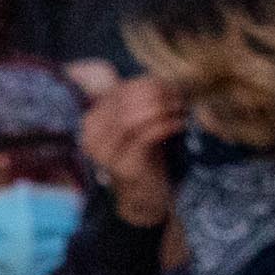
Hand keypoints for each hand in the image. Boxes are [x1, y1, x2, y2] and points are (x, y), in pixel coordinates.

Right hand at [82, 72, 178, 229]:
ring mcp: (105, 153)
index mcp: (92, 122)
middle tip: (180, 96)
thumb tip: (160, 77)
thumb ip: (139, 102)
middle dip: (157, 94)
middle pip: (126, 102)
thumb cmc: (143, 155)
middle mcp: (92, 137)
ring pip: (133, 117)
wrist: (143, 197)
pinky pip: (146, 135)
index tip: (171, 85)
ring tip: (182, 109)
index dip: (147, 83)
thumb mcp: (136, 126)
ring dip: (163, 108)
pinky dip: (167, 124)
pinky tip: (180, 123)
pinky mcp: (124, 166)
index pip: (118, 91)